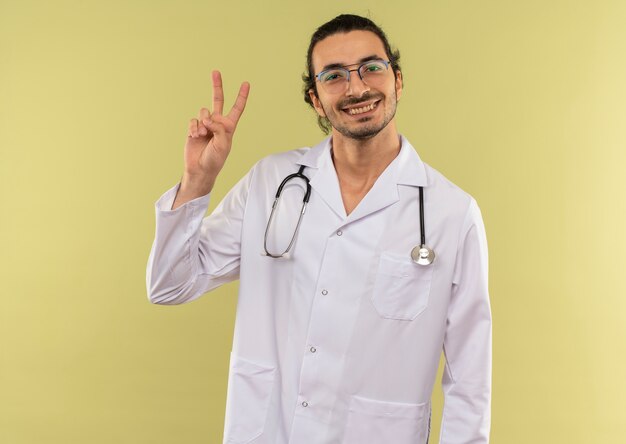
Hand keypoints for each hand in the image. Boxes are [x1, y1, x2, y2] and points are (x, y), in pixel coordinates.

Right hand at [179, 71, 249, 199]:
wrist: (200, 168)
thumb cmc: (215, 159)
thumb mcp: (223, 144)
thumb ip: (218, 128)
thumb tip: (207, 118)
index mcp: (229, 126)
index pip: (237, 108)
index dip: (241, 96)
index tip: (246, 83)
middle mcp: (217, 123)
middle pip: (218, 100)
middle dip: (217, 86)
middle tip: (215, 72)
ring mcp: (205, 125)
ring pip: (203, 111)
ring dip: (203, 122)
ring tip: (203, 134)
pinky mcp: (194, 128)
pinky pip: (194, 120)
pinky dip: (194, 127)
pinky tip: (196, 136)